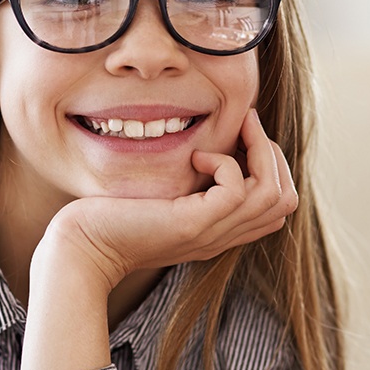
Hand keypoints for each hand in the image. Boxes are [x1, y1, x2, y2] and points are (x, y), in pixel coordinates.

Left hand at [41, 109, 297, 292]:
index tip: (245, 133)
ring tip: (235, 127)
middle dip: (274, 153)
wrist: (83, 247)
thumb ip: (191, 184)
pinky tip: (197, 156)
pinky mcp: (192, 224)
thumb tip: (207, 147)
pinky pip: (237, 191)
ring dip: (259, 150)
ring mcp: (210, 232)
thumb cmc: (114, 217)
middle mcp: (222, 235)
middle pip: (286, 199)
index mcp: (220, 230)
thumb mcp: (164, 198)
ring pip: (273, 194)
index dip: (272, 165)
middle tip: (246, 123)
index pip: (278, 205)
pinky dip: (225, 163)